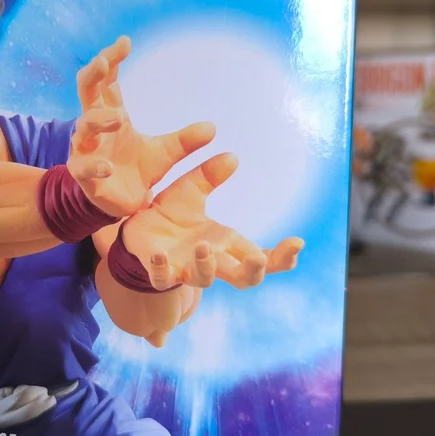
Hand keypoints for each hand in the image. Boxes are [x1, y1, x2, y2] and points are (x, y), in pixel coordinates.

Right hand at [67, 37, 215, 216]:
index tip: (125, 42)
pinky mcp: (85, 176)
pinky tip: (108, 166)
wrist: (121, 203)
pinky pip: (84, 168)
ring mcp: (87, 150)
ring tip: (118, 118)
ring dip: (99, 119)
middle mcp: (95, 128)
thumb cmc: (137, 170)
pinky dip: (95, 166)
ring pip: (83, 127)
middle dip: (92, 75)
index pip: (108, 81)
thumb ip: (185, 141)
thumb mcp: (165, 153)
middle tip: (101, 62)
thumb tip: (212, 128)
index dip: (112, 60)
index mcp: (111, 114)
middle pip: (87, 92)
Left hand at [122, 152, 303, 289]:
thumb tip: (232, 156)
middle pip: (243, 278)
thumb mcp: (191, 190)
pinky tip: (160, 255)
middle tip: (258, 260)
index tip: (297, 242)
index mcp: (225, 242)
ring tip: (203, 246)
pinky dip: (162, 269)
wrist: (136, 226)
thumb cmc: (172, 213)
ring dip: (206, 265)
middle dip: (254, 271)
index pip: (262, 256)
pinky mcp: (159, 270)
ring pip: (204, 279)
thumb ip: (209, 175)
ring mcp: (185, 268)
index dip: (282, 256)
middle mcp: (211, 259)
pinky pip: (162, 277)